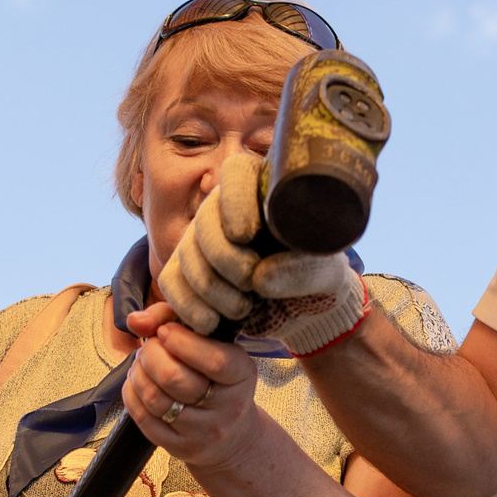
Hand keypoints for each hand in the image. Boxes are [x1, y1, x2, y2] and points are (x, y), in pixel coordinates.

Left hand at [123, 321, 262, 473]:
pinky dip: (132, 394)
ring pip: (155, 399)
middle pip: (174, 379)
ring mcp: (204, 431)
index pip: (215, 360)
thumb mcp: (213, 344)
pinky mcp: (181, 447)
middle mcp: (228, 407)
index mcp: (242, 375)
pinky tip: (137, 383)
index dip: (182, 341)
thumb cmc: (216, 377)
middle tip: (149, 346)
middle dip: (151, 355)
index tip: (165, 330)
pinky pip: (144, 419)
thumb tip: (135, 320)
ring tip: (141, 363)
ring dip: (138, 373)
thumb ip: (174, 319)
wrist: (231, 434)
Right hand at [147, 151, 372, 356]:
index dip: (235, 202)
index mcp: (265, 191)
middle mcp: (227, 208)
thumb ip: (301, 271)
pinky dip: (188, 306)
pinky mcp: (188, 271)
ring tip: (242, 310)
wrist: (303, 308)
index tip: (246, 236)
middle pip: (204, 220)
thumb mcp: (326, 274)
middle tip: (250, 285)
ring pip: (186, 255)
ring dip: (211, 289)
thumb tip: (259, 278)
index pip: (237, 173)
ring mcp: (202, 239)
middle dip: (223, 258)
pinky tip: (212, 322)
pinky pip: (171, 282)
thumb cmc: (319, 278)